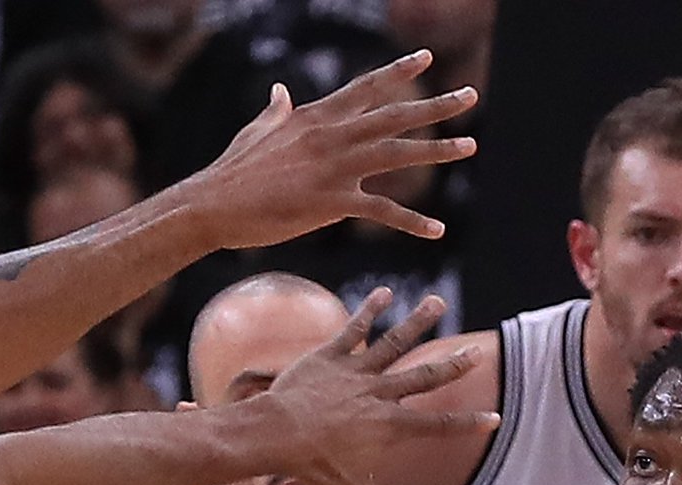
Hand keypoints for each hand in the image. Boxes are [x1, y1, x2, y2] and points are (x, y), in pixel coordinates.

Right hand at [187, 51, 477, 248]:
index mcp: (315, 117)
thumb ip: (276, 111)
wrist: (212, 205)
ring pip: (397, 152)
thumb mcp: (257, 132)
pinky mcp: (331, 203)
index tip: (426, 57)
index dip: (398, 72)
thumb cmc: (231, 172)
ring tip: (469, 146)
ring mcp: (333, 167)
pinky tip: (437, 230)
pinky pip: (383, 211)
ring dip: (437, 150)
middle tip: (469, 95)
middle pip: (394, 114)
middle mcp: (331, 135)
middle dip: (435, 105)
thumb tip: (279, 91)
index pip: (366, 88)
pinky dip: (412, 222)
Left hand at [259, 288, 495, 484]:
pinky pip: (354, 330)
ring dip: (418, 322)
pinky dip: (369, 311)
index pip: (437, 426)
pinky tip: (386, 293)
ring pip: (394, 343)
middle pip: (423, 377)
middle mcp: (379, 395)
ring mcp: (356, 372)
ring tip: (438, 303)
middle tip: (477, 353)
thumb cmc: (313, 469)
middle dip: (453, 366)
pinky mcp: (330, 357)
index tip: (494, 418)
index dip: (467, 424)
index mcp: (389, 427)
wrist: (275, 436)